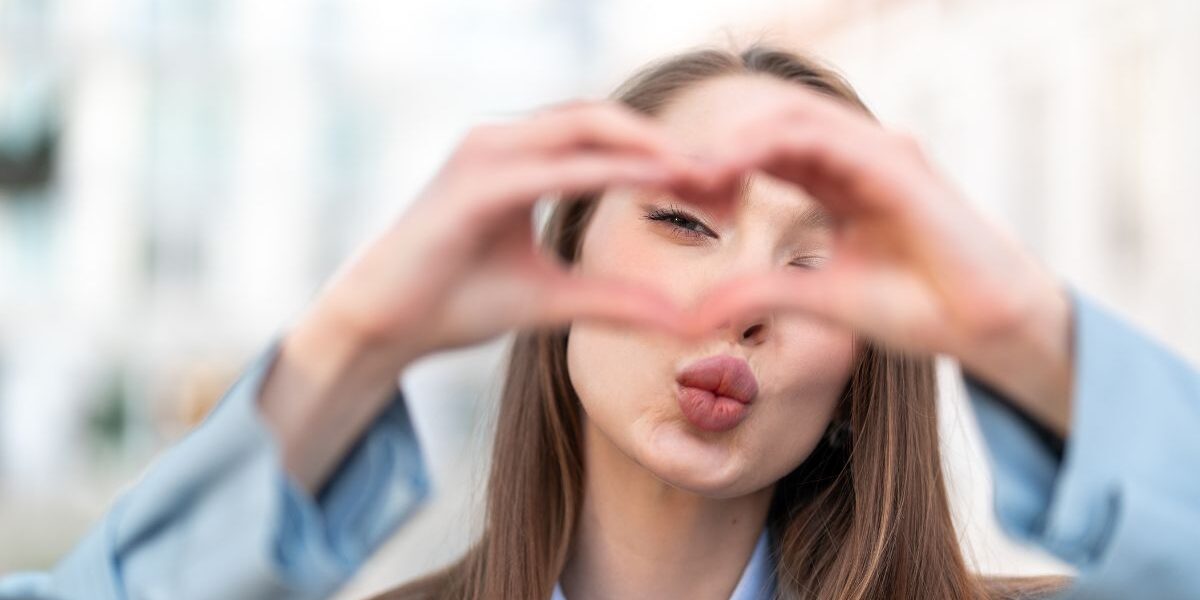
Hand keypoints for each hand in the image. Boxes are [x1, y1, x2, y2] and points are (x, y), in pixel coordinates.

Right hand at [263, 102, 713, 488]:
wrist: (383, 327)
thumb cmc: (455, 303)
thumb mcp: (552, 298)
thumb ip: (614, 300)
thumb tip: (682, 318)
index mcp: (521, 160)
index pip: (608, 142)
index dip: (666, 157)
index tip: (723, 189)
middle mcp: (504, 142)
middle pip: (604, 121)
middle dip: (668, 143)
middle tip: (729, 174)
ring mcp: (485, 154)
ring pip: (583, 126)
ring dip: (647, 144)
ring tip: (704, 170)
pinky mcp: (473, 182)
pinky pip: (554, 166)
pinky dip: (607, 169)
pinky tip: (655, 180)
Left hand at [689, 80, 1074, 432]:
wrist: (988, 327)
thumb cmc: (917, 309)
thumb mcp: (819, 299)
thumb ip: (759, 294)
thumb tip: (692, 314)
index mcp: (837, 179)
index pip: (762, 152)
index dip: (714, 165)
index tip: (672, 193)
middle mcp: (855, 155)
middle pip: (767, 125)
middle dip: (715, 145)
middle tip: (667, 176)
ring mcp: (877, 151)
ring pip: (786, 118)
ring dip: (731, 140)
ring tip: (688, 173)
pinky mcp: (895, 161)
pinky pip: (819, 135)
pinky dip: (766, 144)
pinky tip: (728, 170)